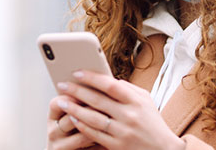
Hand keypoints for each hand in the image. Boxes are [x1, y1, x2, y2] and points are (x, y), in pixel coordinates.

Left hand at [55, 70, 186, 149]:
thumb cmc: (153, 123)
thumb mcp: (147, 101)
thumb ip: (129, 89)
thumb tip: (108, 80)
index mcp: (137, 101)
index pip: (111, 85)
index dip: (92, 78)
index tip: (77, 73)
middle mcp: (130, 116)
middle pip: (98, 100)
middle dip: (77, 91)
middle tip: (62, 85)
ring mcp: (123, 132)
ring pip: (92, 118)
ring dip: (74, 109)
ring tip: (61, 102)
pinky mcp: (117, 146)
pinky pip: (94, 134)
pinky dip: (81, 125)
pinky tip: (72, 118)